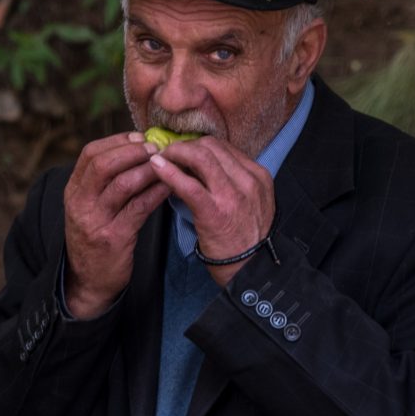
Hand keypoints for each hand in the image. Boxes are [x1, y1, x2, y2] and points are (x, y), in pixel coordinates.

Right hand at [63, 133, 169, 317]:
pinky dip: (156, 192)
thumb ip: (103, 183)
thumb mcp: (89, 208)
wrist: (89, 281)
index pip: (90, 154)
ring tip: (167, 164)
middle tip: (155, 148)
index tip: (139, 137)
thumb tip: (134, 150)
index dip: (116, 141)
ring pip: (122, 184)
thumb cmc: (95, 238)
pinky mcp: (114, 238)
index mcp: (73, 191)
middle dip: (133, 151)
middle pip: (104, 164)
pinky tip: (169, 186)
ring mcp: (95, 221)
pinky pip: (139, 207)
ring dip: (148, 170)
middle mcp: (80, 203)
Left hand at [148, 137, 274, 285]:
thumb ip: (232, 182)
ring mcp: (233, 196)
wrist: (252, 270)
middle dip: (185, 146)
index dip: (198, 145)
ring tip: (161, 159)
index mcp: (258, 176)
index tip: (183, 152)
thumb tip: (198, 167)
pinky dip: (169, 173)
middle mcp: (248, 181)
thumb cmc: (245, 239)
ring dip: (176, 154)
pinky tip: (156, 168)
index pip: (223, 147)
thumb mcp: (250, 203)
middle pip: (211, 146)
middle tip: (168, 154)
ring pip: (200, 157)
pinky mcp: (215, 212)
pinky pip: (189, 185)